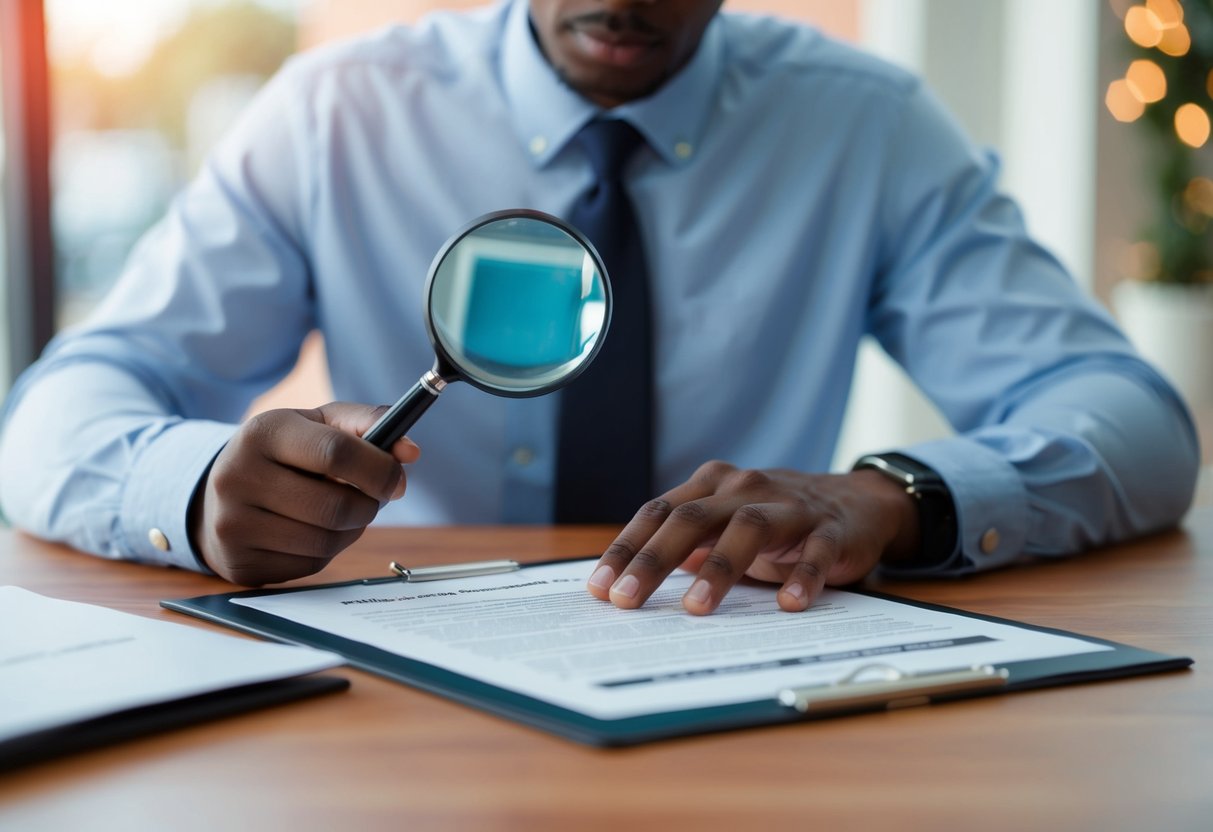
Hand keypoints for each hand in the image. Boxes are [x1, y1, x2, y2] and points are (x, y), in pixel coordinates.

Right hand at [190, 402, 420, 585]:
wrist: (218, 493)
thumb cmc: (285, 453)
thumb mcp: (320, 424)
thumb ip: (369, 424)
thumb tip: (410, 452)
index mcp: (263, 432)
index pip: (336, 452)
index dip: (379, 470)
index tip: (396, 480)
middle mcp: (238, 476)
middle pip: (335, 506)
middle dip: (368, 506)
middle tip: (371, 499)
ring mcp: (233, 523)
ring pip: (326, 540)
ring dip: (352, 530)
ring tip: (342, 512)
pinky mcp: (240, 561)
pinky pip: (309, 565)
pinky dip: (326, 552)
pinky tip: (312, 531)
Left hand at [585, 461, 919, 614]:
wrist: (856, 502)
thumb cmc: (775, 521)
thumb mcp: (724, 524)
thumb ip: (682, 545)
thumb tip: (626, 584)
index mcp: (711, 486)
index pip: (658, 513)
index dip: (626, 549)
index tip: (600, 588)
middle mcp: (745, 489)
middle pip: (692, 520)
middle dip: (654, 561)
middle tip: (627, 600)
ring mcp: (789, 507)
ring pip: (748, 529)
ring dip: (719, 569)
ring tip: (696, 609)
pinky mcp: (831, 530)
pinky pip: (816, 552)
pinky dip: (803, 576)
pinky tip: (790, 604)